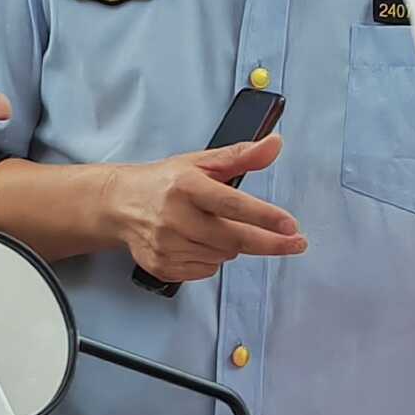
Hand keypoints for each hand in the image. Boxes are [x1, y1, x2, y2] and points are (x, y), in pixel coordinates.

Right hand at [109, 130, 305, 281]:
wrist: (119, 204)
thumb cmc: (164, 182)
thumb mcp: (201, 162)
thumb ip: (241, 155)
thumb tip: (274, 144)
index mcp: (185, 186)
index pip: (232, 204)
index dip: (264, 217)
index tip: (291, 226)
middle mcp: (174, 216)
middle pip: (233, 238)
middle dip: (269, 242)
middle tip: (295, 243)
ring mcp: (166, 245)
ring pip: (222, 256)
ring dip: (232, 246)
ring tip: (216, 228)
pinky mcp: (162, 265)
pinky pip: (206, 270)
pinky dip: (212, 259)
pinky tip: (200, 242)